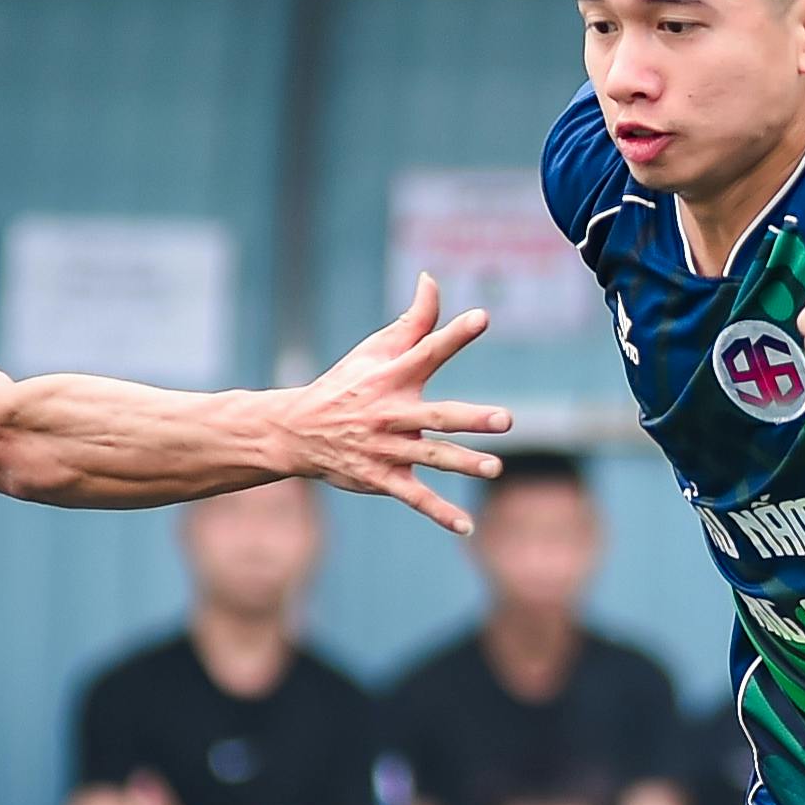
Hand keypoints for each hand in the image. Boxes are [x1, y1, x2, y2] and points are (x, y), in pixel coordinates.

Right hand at [279, 275, 509, 535]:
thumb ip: (413, 319)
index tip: (483, 317)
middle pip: (435, 415)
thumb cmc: (346, 385)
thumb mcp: (375, 350)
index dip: (454, 335)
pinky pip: (414, 498)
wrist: (297, 431)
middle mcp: (390, 413)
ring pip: (429, 457)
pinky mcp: (381, 478)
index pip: (427, 351)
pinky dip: (439, 513)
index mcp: (391, 377)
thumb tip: (431, 279)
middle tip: (506, 420)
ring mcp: (385, 449)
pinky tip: (467, 526)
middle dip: (470, 419)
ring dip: (462, 464)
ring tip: (494, 470)